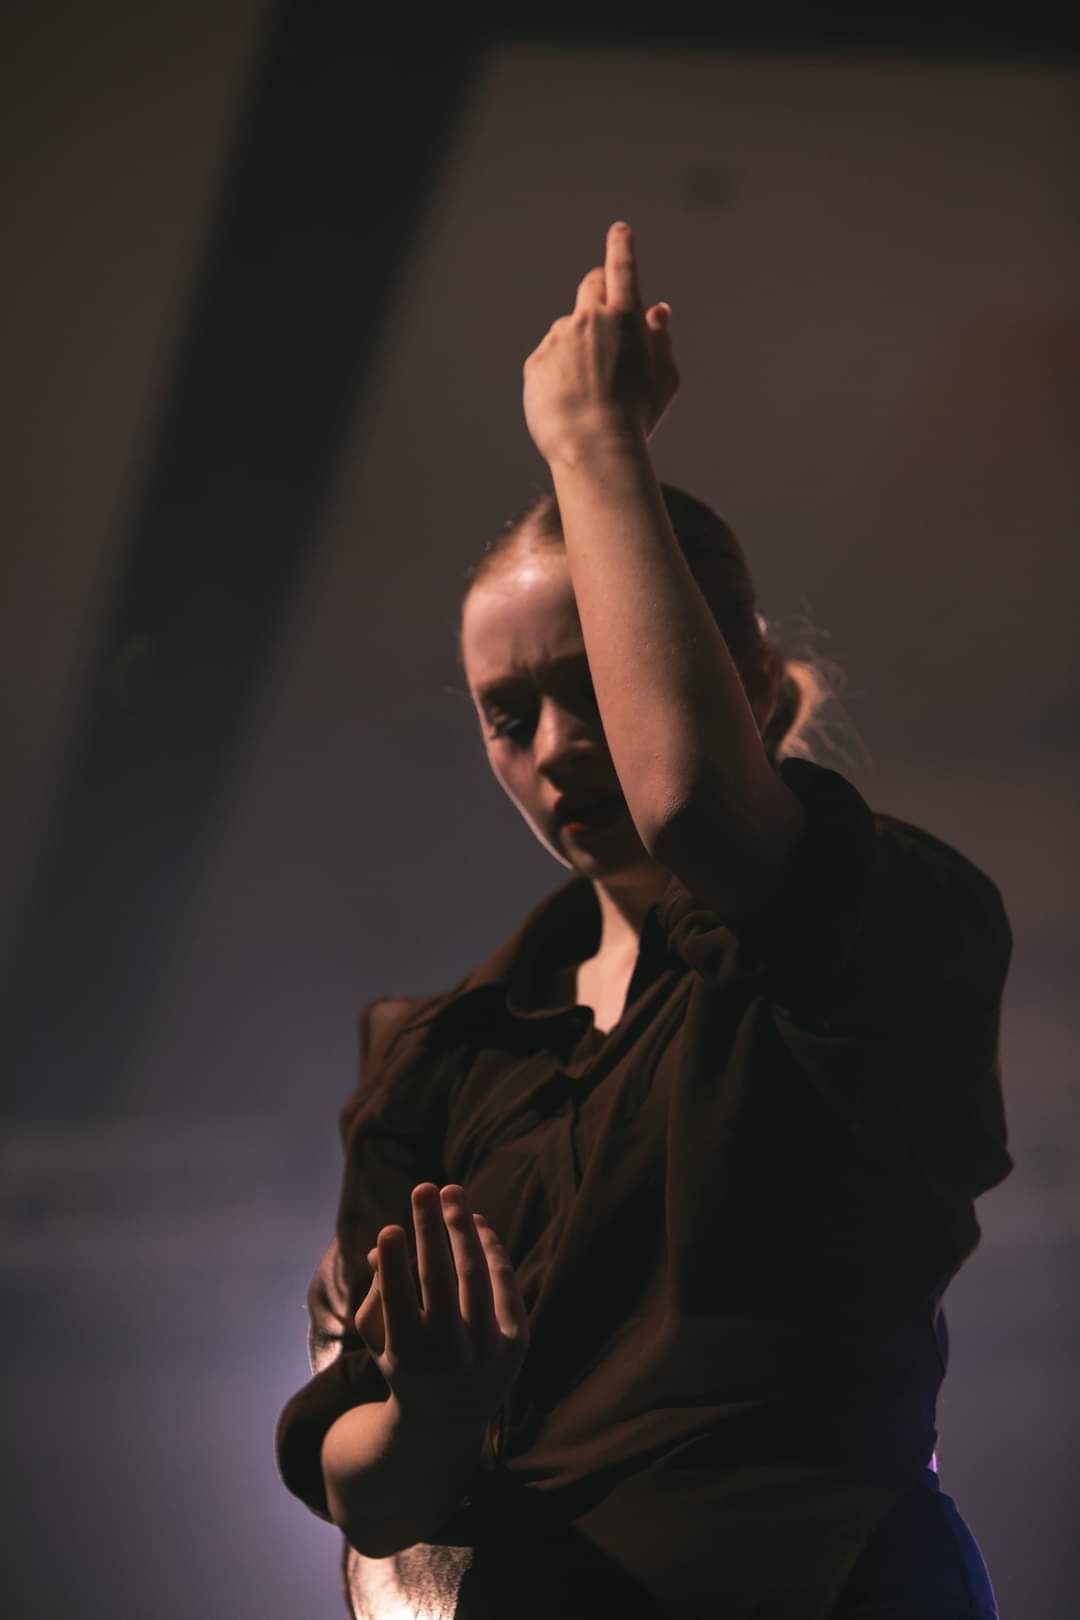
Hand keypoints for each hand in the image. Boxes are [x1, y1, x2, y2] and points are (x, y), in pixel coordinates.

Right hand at [353, 1182, 529, 1428]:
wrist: (448, 1419)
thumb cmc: (404, 1362)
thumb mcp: (379, 1336)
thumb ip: (377, 1290)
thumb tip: (384, 1244)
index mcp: (406, 1356)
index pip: (398, 1303)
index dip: (394, 1265)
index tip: (390, 1228)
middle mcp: (448, 1355)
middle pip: (440, 1281)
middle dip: (430, 1229)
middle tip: (423, 1187)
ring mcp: (486, 1351)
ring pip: (476, 1276)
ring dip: (463, 1228)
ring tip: (451, 1192)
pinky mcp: (517, 1344)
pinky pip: (505, 1284)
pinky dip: (492, 1248)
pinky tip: (478, 1221)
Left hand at [523, 220, 678, 464]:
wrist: (593, 446)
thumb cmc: (636, 417)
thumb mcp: (664, 379)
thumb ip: (662, 340)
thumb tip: (658, 310)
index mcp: (626, 318)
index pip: (622, 268)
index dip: (621, 246)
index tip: (619, 230)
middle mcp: (589, 319)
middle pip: (590, 286)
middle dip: (598, 289)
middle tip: (603, 311)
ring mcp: (558, 339)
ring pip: (568, 331)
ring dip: (578, 347)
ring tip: (590, 390)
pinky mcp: (536, 362)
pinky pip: (548, 359)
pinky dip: (559, 373)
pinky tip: (570, 402)